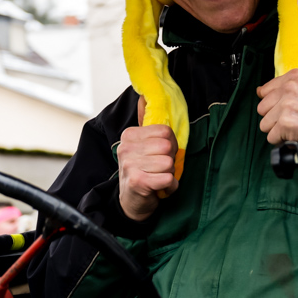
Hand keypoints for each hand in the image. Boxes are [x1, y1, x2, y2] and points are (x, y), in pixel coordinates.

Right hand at [118, 96, 176, 221]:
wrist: (131, 202)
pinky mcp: (137, 181)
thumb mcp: (143, 145)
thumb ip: (145, 122)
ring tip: (158, 178)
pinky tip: (159, 188)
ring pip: (169, 164)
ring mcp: (130, 165)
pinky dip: (170, 187)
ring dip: (169, 175)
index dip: (171, 146)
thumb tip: (142, 96)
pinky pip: (168, 179)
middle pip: (168, 147)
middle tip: (159, 169)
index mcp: (130, 135)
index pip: (166, 132)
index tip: (160, 155)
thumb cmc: (142, 171)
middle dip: (170, 161)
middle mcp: (126, 148)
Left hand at [256, 69, 297, 144]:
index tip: (279, 107)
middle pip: (262, 108)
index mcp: (295, 77)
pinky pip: (272, 137)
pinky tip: (295, 135)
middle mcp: (289, 88)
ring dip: (277, 129)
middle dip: (274, 117)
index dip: (272, 102)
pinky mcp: (285, 123)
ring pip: (265, 124)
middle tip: (291, 119)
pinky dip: (282, 140)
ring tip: (295, 127)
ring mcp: (286, 105)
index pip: (265, 89)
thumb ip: (290, 87)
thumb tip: (261, 91)